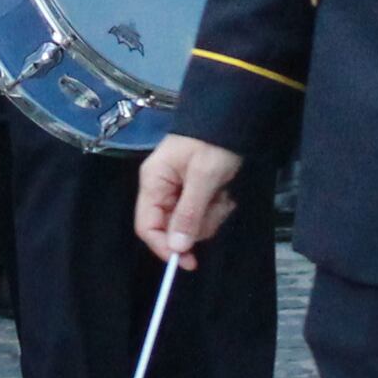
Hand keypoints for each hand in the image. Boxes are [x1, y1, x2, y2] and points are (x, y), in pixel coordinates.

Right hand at [136, 133, 241, 262]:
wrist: (231, 116)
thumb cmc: (212, 143)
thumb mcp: (203, 177)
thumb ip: (189, 213)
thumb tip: (177, 248)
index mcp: (153, 183)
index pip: (147, 226)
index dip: (164, 247)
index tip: (188, 261)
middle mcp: (160, 189)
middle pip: (171, 228)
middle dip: (198, 225)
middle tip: (217, 206)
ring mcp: (177, 191)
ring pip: (190, 224)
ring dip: (211, 215)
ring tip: (223, 194)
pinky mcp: (193, 191)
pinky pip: (201, 213)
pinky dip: (215, 208)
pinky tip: (224, 192)